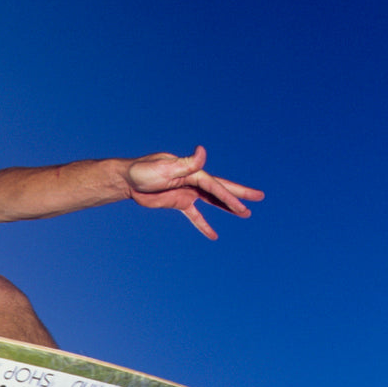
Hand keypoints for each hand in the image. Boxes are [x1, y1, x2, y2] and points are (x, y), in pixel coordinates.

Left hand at [127, 147, 263, 238]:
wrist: (128, 180)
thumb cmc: (143, 171)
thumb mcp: (164, 167)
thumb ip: (186, 163)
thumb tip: (203, 151)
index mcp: (193, 173)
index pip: (215, 187)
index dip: (229, 198)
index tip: (242, 207)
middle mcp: (193, 181)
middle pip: (221, 189)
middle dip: (239, 195)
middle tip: (259, 197)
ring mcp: (188, 192)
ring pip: (213, 201)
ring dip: (228, 207)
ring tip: (245, 214)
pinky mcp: (179, 202)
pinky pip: (195, 215)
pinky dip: (203, 224)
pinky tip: (213, 235)